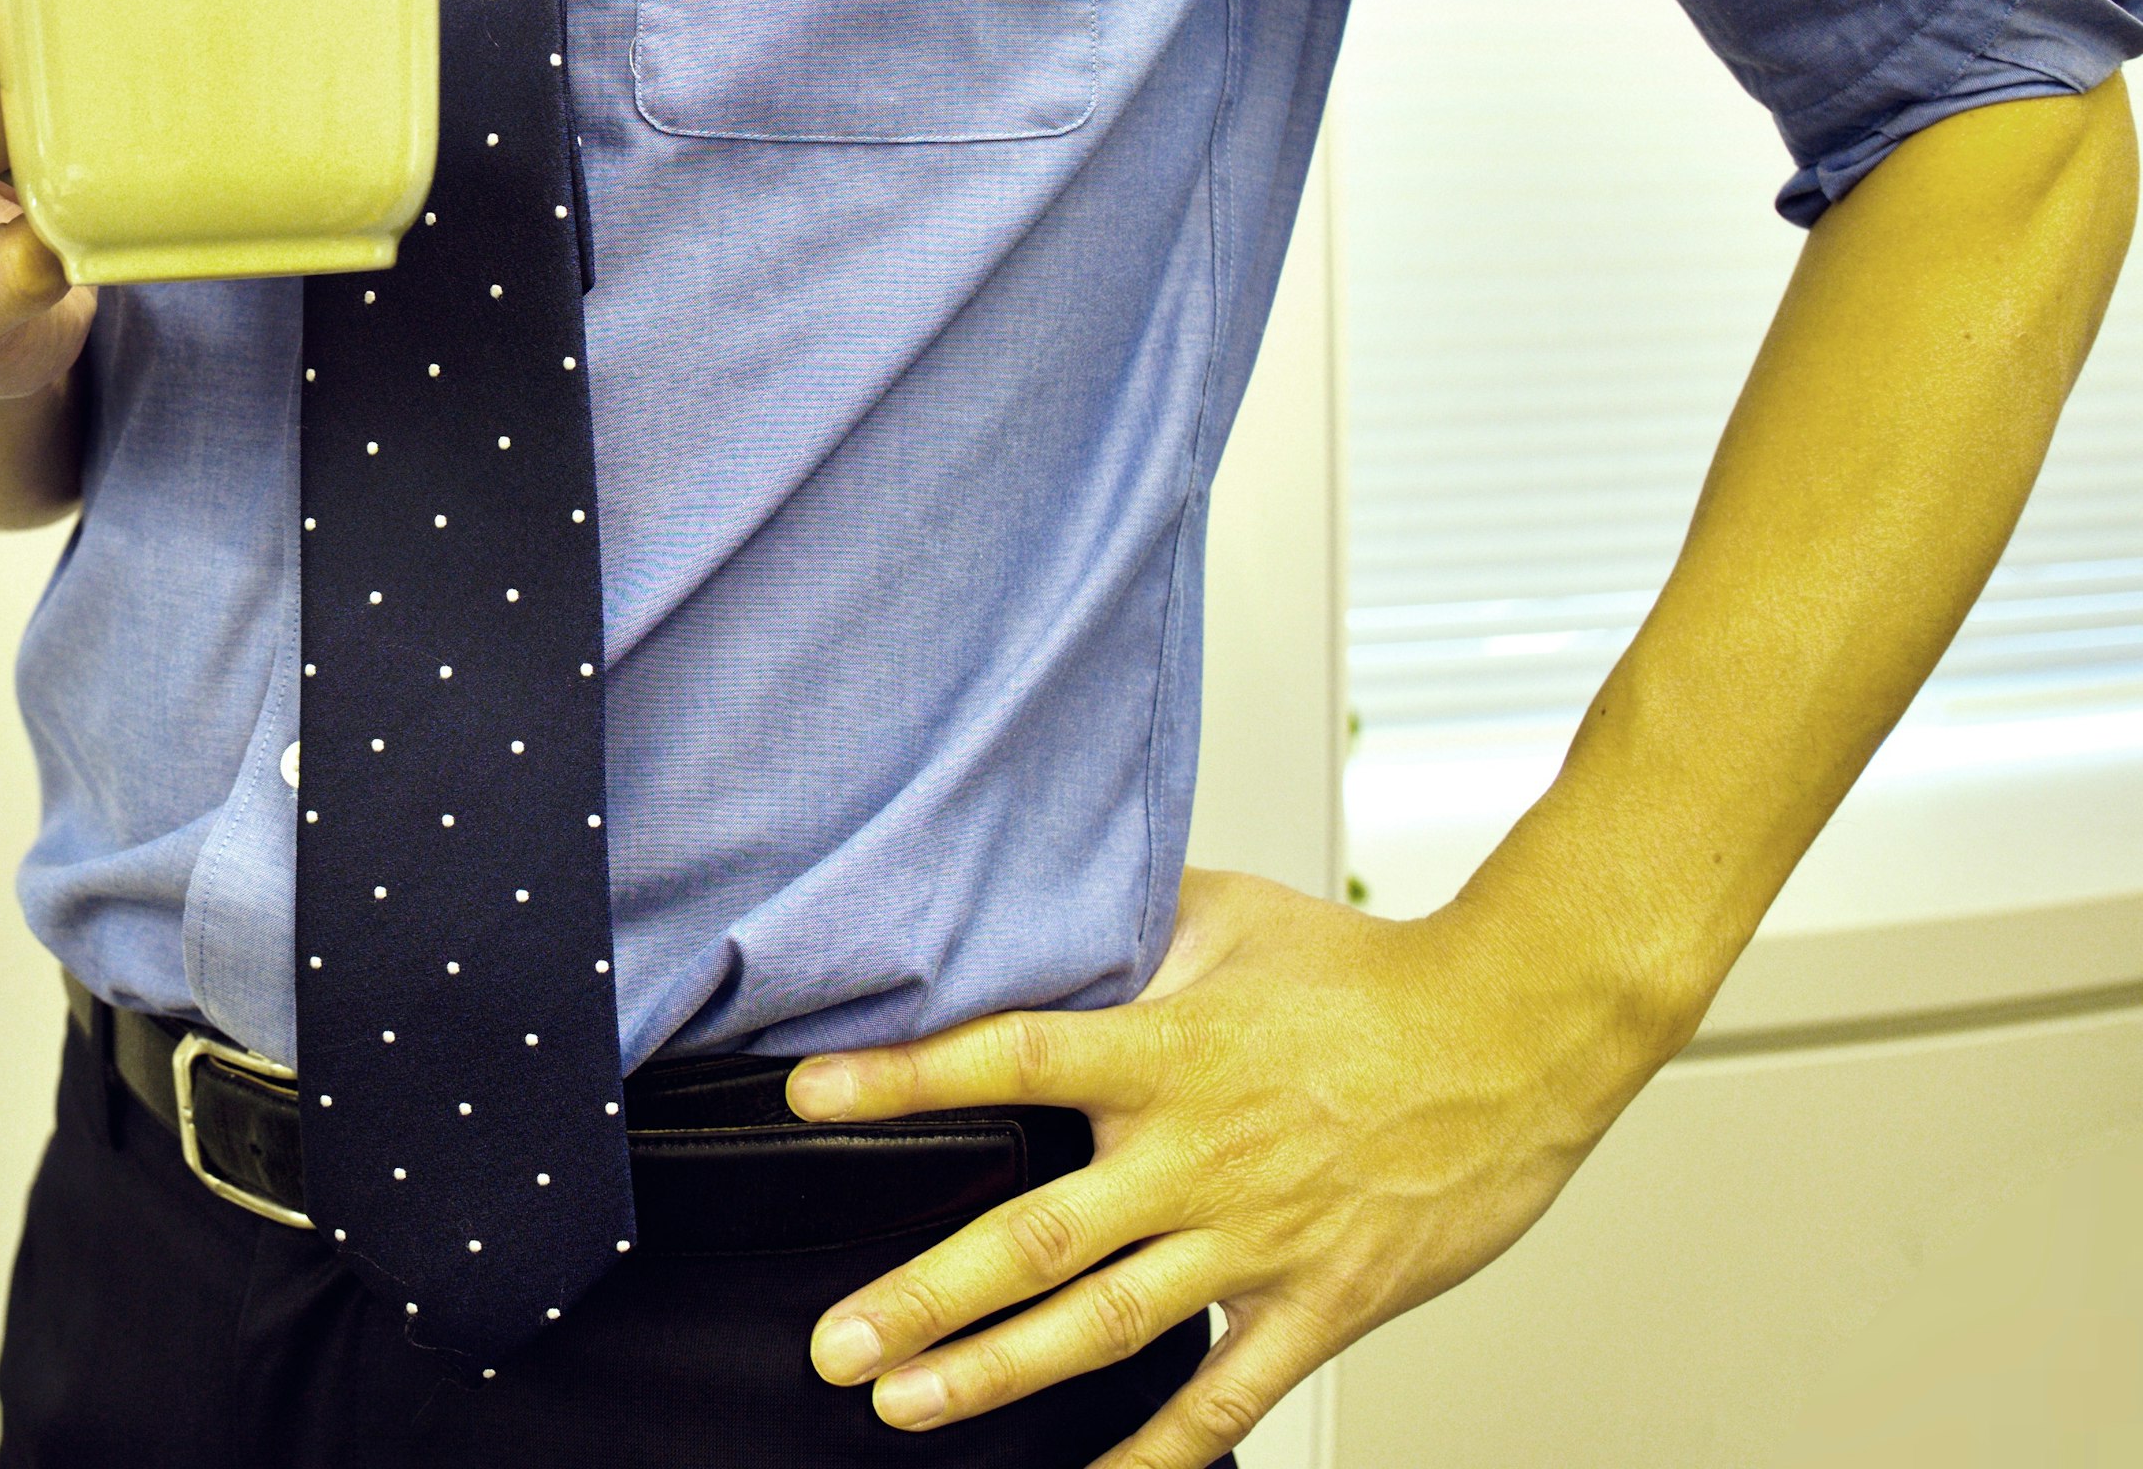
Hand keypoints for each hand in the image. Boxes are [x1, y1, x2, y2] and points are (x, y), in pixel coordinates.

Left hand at [783, 868, 1681, 1466]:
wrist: (1521, 1034)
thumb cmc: (1377, 974)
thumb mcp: (1231, 917)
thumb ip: (1128, 927)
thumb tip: (1045, 915)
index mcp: (1166, 1051)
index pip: (1007, 1058)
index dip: (904, 1077)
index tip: (809, 1096)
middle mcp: (1196, 1154)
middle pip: (1035, 1233)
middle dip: (924, 1298)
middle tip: (839, 1342)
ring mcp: (1255, 1238)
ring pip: (1105, 1325)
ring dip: (998, 1373)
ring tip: (907, 1405)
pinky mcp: (1318, 1302)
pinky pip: (1227, 1397)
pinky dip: (1159, 1453)